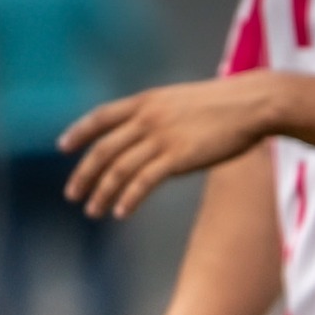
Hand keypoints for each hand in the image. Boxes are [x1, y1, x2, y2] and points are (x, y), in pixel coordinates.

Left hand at [61, 76, 276, 219]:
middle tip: (72, 195)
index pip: (101, 117)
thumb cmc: (225, 106)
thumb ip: (162, 117)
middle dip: (84, 174)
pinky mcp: (177, 157)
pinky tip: (120, 212)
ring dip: (102, 193)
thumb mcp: (183, 103)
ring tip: (93, 212)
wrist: (250, 104)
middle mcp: (147, 118)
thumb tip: (154, 138)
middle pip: (104, 149)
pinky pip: (144, 181)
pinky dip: (129, 199)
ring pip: (119, 169)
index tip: (63, 147)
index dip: (79, 132)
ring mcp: (161, 138)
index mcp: (146, 101)